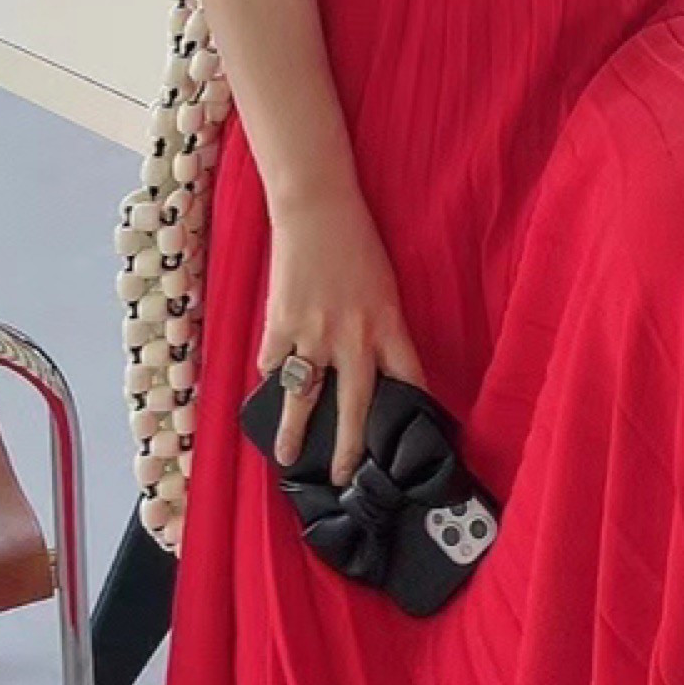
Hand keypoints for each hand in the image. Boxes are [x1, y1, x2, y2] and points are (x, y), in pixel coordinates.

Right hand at [258, 184, 428, 487]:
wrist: (317, 207)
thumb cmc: (355, 240)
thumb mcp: (382, 284)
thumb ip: (377, 326)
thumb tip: (369, 363)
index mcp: (387, 322)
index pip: (409, 378)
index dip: (414, 411)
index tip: (414, 440)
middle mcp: (354, 336)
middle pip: (356, 407)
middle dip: (351, 448)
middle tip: (343, 477)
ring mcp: (314, 333)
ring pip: (304, 398)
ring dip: (294, 431)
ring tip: (288, 458)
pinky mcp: (281, 324)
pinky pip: (273, 363)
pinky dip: (271, 374)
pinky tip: (269, 385)